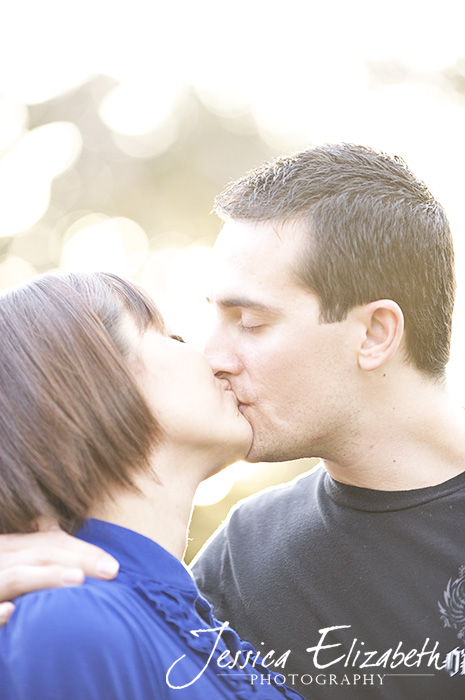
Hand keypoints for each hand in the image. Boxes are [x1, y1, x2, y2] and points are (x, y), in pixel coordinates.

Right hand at [0, 526, 118, 624]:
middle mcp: (0, 557)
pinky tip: (12, 613)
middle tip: (112, 570)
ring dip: (46, 577)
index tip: (114, 565)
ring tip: (78, 580)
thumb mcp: (12, 559)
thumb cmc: (0, 580)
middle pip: (41, 553)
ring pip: (17, 576)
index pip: (51, 542)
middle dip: (78, 558)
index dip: (83, 549)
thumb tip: (49, 524)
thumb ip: (30, 550)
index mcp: (9, 548)